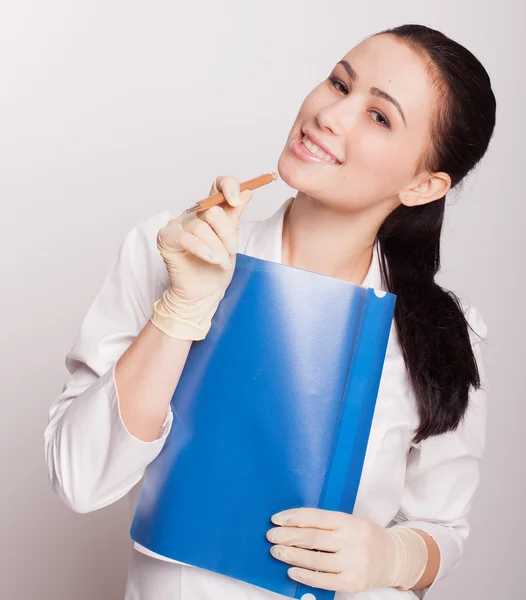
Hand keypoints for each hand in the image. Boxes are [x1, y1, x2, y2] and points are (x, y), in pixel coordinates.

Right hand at [151, 176, 251, 340]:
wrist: (204, 293)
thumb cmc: (216, 269)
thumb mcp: (232, 242)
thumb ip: (235, 217)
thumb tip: (246, 192)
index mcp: (210, 211)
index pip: (218, 185)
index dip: (228, 186)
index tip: (237, 200)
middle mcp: (193, 214)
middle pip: (212, 210)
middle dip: (226, 234)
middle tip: (231, 251)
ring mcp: (177, 225)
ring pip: (201, 227)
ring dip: (216, 248)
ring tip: (221, 262)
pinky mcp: (166, 238)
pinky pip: (186, 238)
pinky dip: (202, 250)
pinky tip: (211, 260)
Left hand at [266, 508, 427, 593]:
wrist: (393, 557)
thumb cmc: (365, 536)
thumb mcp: (350, 522)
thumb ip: (326, 523)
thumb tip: (293, 524)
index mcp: (350, 521)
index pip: (316, 517)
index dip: (294, 518)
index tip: (276, 519)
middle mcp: (352, 541)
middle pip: (313, 538)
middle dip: (288, 537)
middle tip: (271, 536)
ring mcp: (354, 563)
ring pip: (315, 560)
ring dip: (292, 556)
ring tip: (276, 552)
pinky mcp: (353, 583)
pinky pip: (323, 580)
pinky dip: (305, 576)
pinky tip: (291, 571)